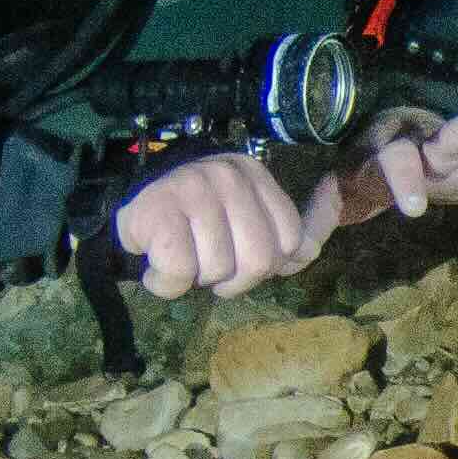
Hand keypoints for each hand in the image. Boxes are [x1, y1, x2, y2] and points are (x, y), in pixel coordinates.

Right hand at [114, 151, 335, 299]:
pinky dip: (166, 283)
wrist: (133, 217)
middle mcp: (227, 175)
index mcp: (255, 175)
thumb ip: (298, 227)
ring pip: (217, 270)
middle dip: (233, 280)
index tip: (236, 254)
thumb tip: (324, 218)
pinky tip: (157, 267)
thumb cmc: (197, 225)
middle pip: (259, 261)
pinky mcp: (157, 209)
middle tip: (209, 265)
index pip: (289, 242)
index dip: (265, 266)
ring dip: (196, 280)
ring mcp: (192, 188)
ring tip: (183, 259)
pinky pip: (178, 271)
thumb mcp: (252, 218)